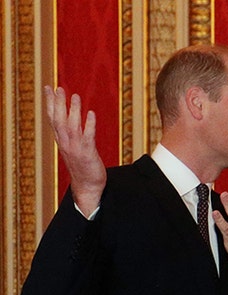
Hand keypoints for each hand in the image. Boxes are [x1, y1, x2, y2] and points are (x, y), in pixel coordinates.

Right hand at [44, 86, 105, 213]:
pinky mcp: (88, 153)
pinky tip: (91, 114)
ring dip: (73, 110)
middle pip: (59, 119)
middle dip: (58, 103)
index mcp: (61, 140)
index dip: (50, 102)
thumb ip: (70, 134)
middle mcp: (65, 143)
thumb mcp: (72, 148)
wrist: (87, 187)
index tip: (48, 88)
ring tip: (75, 96)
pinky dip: (89, 125)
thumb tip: (69, 118)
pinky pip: (88, 137)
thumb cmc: (82, 166)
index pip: (53, 118)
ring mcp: (76, 148)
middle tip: (58, 87)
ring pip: (72, 126)